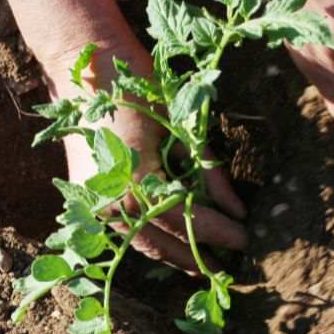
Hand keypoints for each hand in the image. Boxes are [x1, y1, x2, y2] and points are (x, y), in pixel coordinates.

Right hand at [43, 33, 246, 271]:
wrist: (86, 64)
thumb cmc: (140, 89)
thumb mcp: (182, 130)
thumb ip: (209, 174)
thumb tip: (239, 210)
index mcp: (136, 186)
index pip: (189, 221)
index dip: (221, 232)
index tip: (247, 239)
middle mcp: (111, 205)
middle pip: (163, 245)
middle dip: (198, 258)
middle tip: (229, 268)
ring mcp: (93, 206)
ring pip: (141, 243)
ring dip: (173, 256)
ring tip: (203, 264)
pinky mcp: (86, 200)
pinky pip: (126, 230)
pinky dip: (151, 238)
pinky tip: (172, 244)